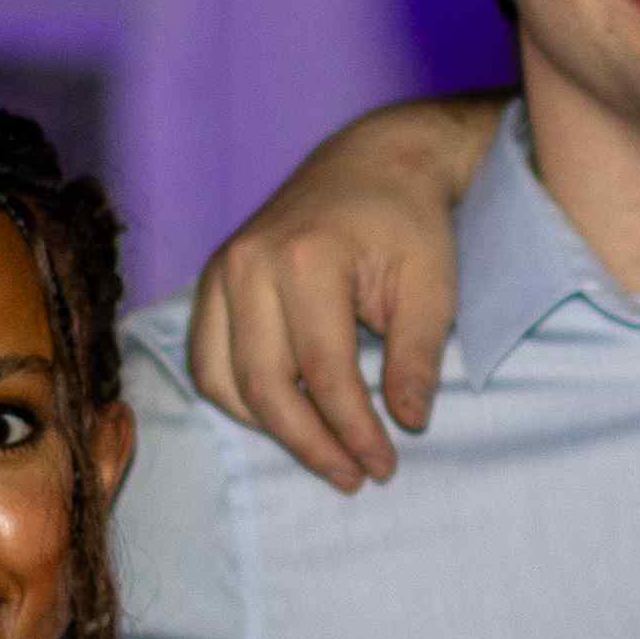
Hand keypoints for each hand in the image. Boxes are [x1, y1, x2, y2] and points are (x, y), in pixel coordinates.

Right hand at [183, 103, 495, 489]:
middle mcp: (250, 262)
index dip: (354, 431)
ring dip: (270, 430)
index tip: (383, 466)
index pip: (324, 373)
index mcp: (306, 258)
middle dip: (311, 444)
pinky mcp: (212, 279)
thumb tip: (406, 424)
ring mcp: (222, 269)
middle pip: (265, 385)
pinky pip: (206, 360)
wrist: (373, 162)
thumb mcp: (433, 284)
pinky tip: (285, 417)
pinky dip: (239, 399)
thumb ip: (418, 356)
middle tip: (355, 476)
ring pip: (222, 380)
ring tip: (324, 453)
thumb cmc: (410, 223)